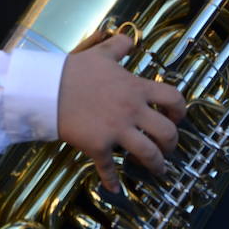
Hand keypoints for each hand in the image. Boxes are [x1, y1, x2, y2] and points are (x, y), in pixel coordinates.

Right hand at [58, 33, 185, 191]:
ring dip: (156, 166)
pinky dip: (113, 182)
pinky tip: (115, 189)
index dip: (180, 111)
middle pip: (167, 133)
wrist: (48, 89)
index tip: (177, 118)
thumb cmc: (74, 71)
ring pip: (148, 155)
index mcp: (136, 88)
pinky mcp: (98, 146)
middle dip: (172, 144)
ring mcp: (116, 130)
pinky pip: (109, 169)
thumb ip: (119, 46)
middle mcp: (132, 111)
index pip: (173, 99)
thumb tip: (130, 39)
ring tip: (156, 169)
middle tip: (167, 148)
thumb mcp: (101, 53)